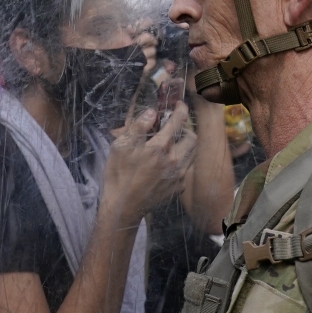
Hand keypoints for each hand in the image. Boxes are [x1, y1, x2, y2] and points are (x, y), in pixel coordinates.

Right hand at [101, 104, 195, 227]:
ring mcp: (178, 176)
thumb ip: (138, 127)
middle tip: (174, 129)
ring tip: (172, 145)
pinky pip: (186, 169)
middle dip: (185, 129)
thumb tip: (152, 112)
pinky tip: (168, 163)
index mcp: (159, 148)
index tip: (179, 105)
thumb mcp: (121, 146)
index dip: (180, 110)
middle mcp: (174, 161)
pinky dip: (181, 161)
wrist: (123, 207)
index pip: (177, 122)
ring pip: (192, 153)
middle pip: (192, 138)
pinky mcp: (178, 187)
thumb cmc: (118, 175)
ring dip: (185, 145)